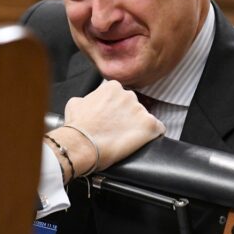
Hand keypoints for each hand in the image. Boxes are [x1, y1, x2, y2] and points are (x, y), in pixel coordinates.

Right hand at [46, 80, 164, 180]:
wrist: (81, 145)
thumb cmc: (78, 128)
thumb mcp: (75, 103)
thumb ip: (89, 98)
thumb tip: (91, 102)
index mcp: (113, 87)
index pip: (121, 96)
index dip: (117, 109)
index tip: (113, 118)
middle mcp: (128, 95)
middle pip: (134, 106)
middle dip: (128, 117)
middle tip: (117, 130)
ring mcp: (140, 110)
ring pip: (144, 118)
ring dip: (138, 127)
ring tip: (124, 138)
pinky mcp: (149, 126)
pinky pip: (158, 129)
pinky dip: (152, 135)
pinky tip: (141, 142)